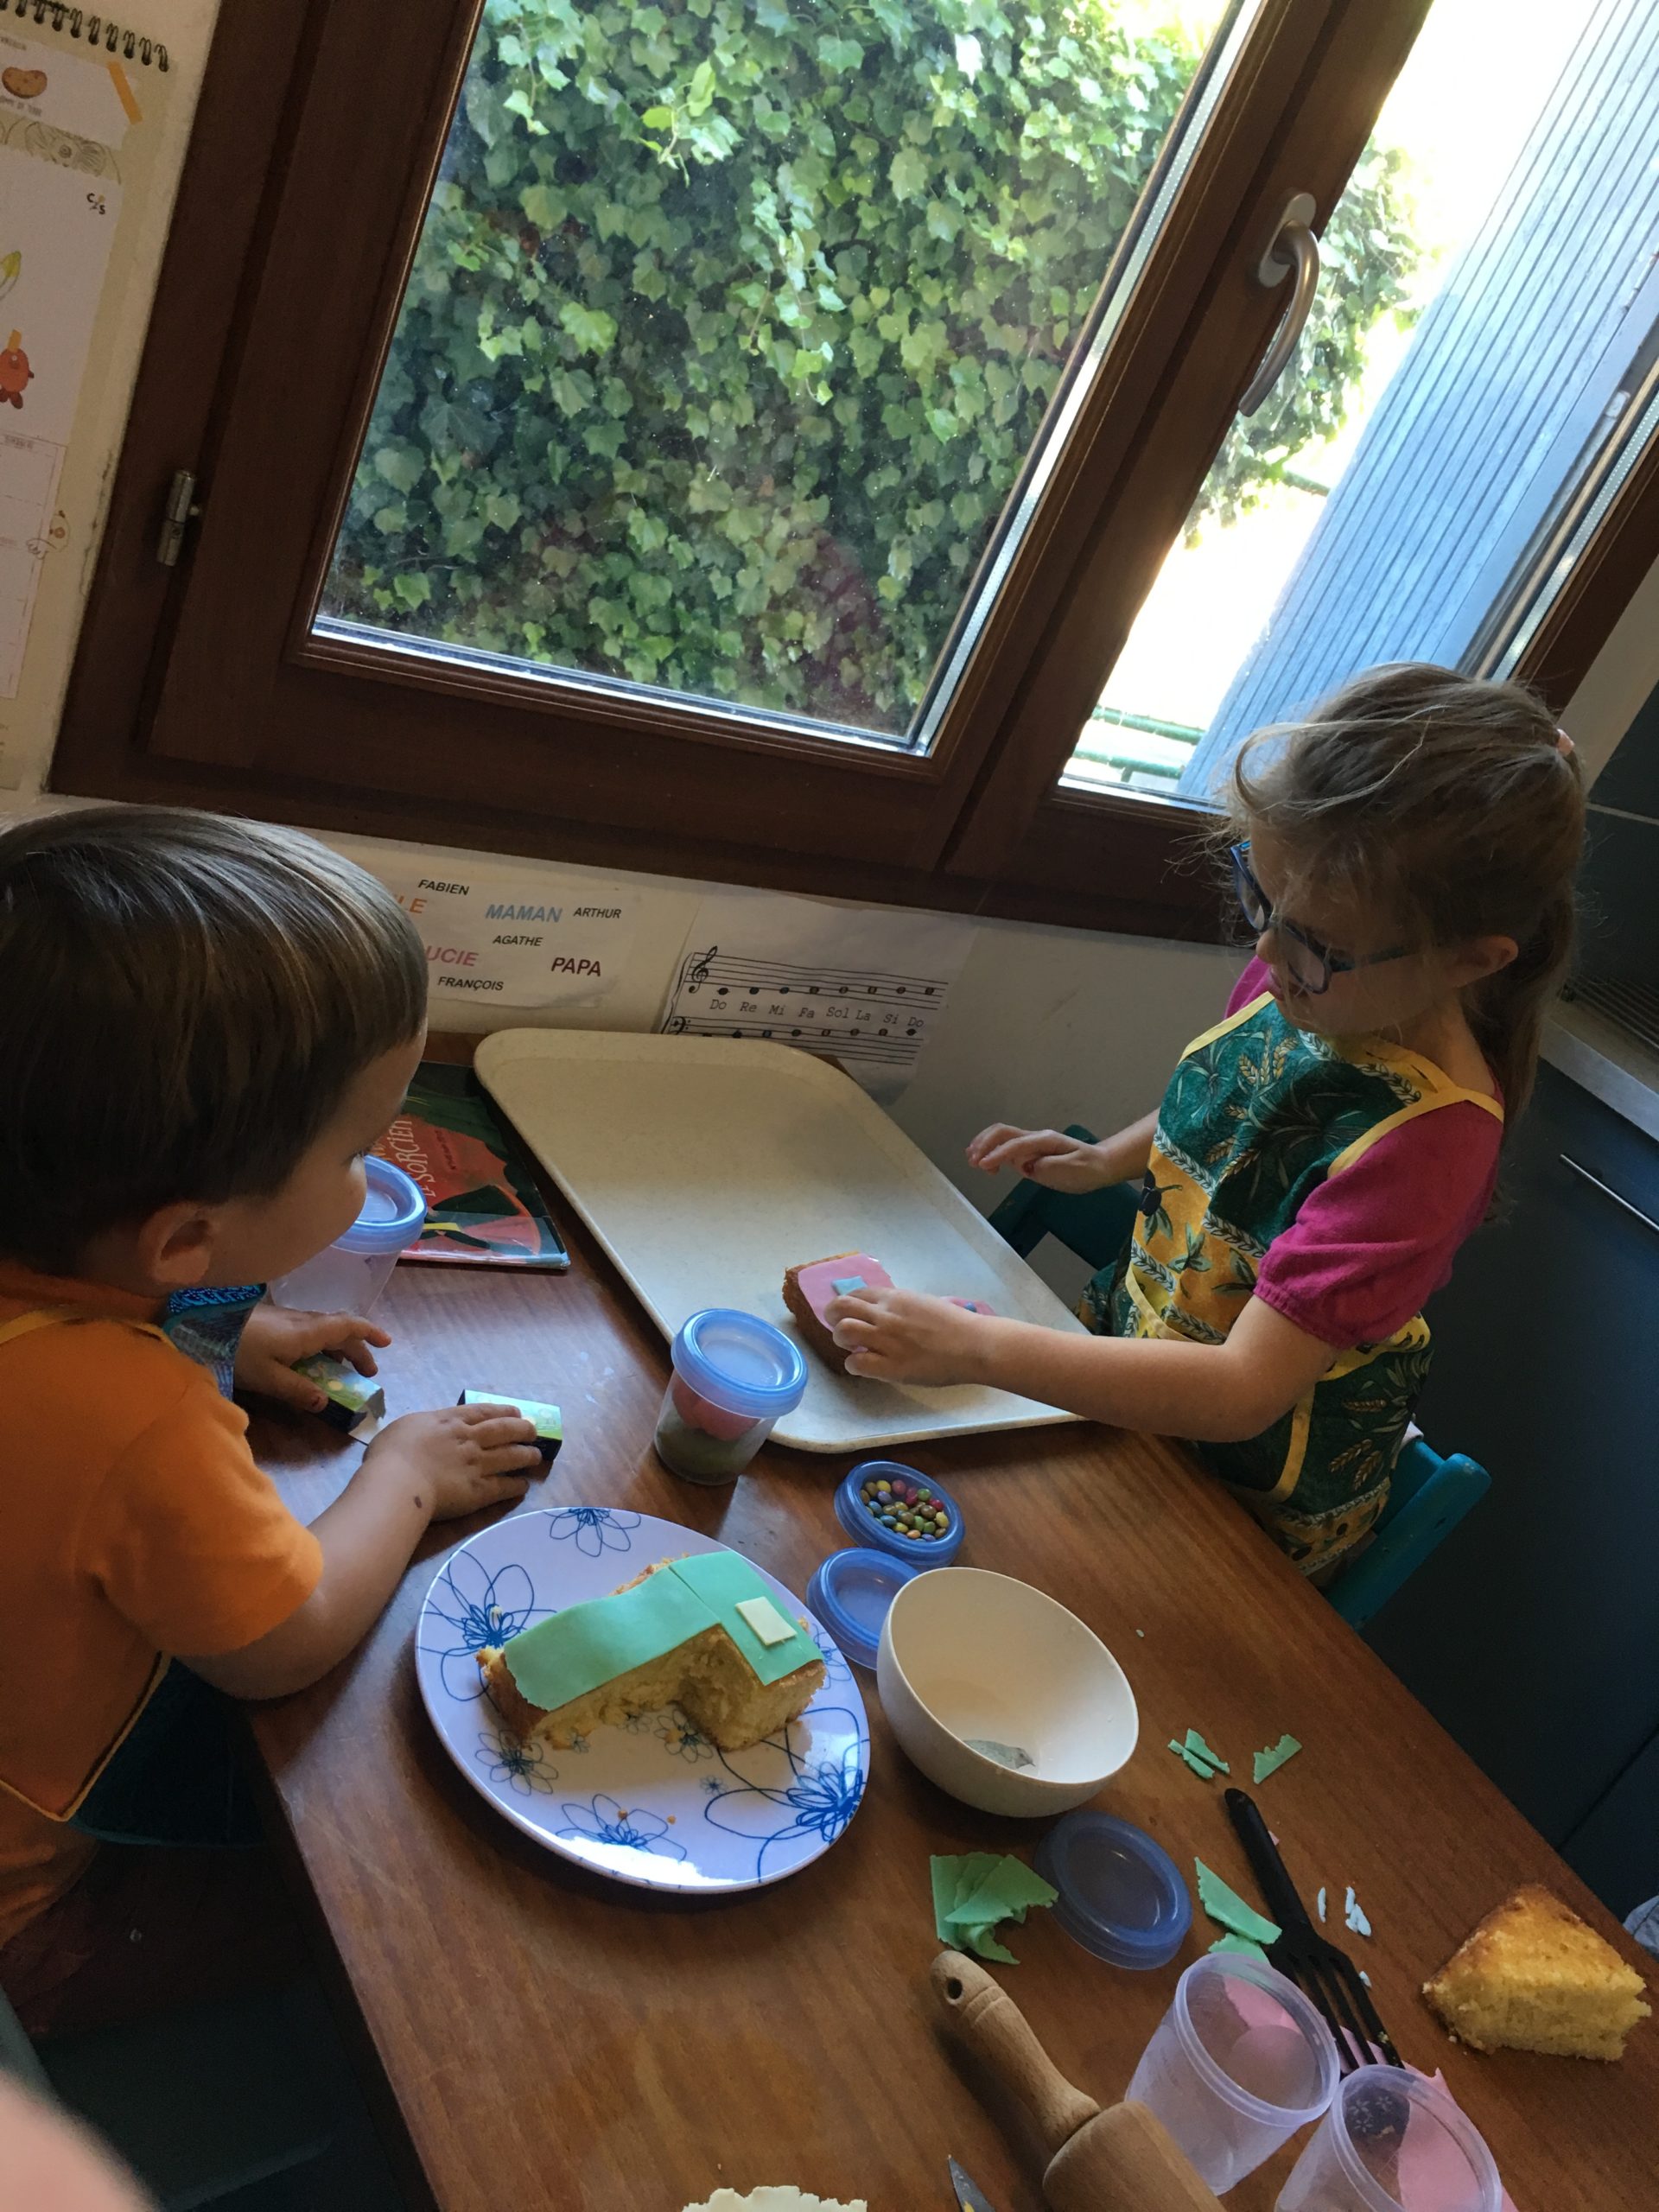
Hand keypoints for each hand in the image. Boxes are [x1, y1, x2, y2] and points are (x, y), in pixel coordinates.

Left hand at [234, 1301, 390, 1412]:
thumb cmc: (237, 1351)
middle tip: (367, 1371)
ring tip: (341, 1369)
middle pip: (339, 1329)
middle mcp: (302, 1321)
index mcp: (308, 1332)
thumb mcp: (268, 1378)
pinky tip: (309, 1360)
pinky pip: (308, 1331)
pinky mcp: (271, 1322)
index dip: (370, 1333)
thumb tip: (325, 1403)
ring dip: (338, 1346)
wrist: (198, 1326)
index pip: (348, 1326)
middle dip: (357, 1348)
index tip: (387, 1344)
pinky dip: (320, 1344)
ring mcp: (285, 1319)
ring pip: (323, 1329)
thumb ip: (298, 1391)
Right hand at [359, 1402, 542, 1522]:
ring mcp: (476, 1464)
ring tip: (536, 1456)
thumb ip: (423, 1426)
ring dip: (526, 1455)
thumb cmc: (390, 1453)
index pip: (482, 1412)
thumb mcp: (405, 1426)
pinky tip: (523, 1486)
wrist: (398, 1480)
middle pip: (503, 1430)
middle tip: (533, 1431)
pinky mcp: (478, 1491)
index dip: (502, 1411)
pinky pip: (503, 1486)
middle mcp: (468, 1439)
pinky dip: (515, 1485)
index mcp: (449, 1420)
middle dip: (522, 1429)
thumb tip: (426, 1429)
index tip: (516, 1412)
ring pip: (510, 1456)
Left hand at [826, 1285, 995, 1387]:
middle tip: (840, 1329)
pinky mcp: (891, 1367)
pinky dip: (854, 1365)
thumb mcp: (924, 1303)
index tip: (851, 1314)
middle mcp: (886, 1315)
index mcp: (895, 1298)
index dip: (848, 1305)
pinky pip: (856, 1363)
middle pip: (840, 1307)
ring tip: (853, 1348)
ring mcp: (886, 1340)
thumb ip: (901, 1306)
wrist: (975, 1345)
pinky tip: (864, 1366)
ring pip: (843, 1332)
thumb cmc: (956, 1324)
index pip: (856, 1293)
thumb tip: (887, 1312)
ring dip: (842, 1340)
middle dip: (833, 1317)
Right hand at [966, 1123, 1114, 1191]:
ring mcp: (1031, 1145)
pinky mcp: (1029, 1154)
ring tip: (971, 1161)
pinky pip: (1006, 1149)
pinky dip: (992, 1154)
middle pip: (1002, 1132)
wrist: (1100, 1165)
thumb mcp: (1073, 1170)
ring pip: (1001, 1138)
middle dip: (984, 1143)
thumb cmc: (1088, 1168)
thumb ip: (1048, 1167)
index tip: (983, 1167)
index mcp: (1044, 1141)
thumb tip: (1025, 1166)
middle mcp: (1034, 1139)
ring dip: (984, 1146)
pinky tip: (986, 1166)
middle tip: (972, 1161)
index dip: (997, 1155)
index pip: (1015, 1145)